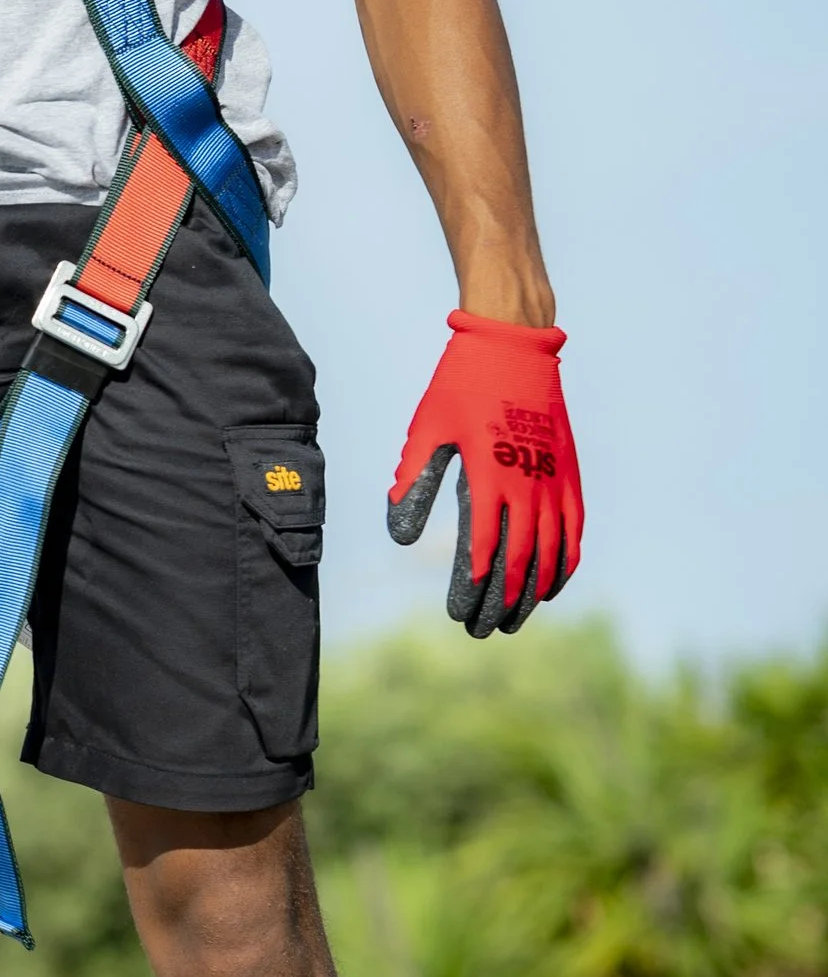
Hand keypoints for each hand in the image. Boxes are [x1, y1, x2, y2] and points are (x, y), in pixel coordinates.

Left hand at [388, 311, 582, 637]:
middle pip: (519, 560)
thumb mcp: (427, 429)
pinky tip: (550, 588)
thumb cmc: (461, 385)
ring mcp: (554, 479)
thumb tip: (401, 535)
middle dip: (501, 601)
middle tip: (481, 631)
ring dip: (533, 592)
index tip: (459, 613)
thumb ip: (414, 481)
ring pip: (551, 552)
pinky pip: (574, 529)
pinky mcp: (569, 472)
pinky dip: (565, 563)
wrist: (514, 344)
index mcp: (489, 473)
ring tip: (513, 621)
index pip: (483, 546)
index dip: (472, 585)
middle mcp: (528, 482)